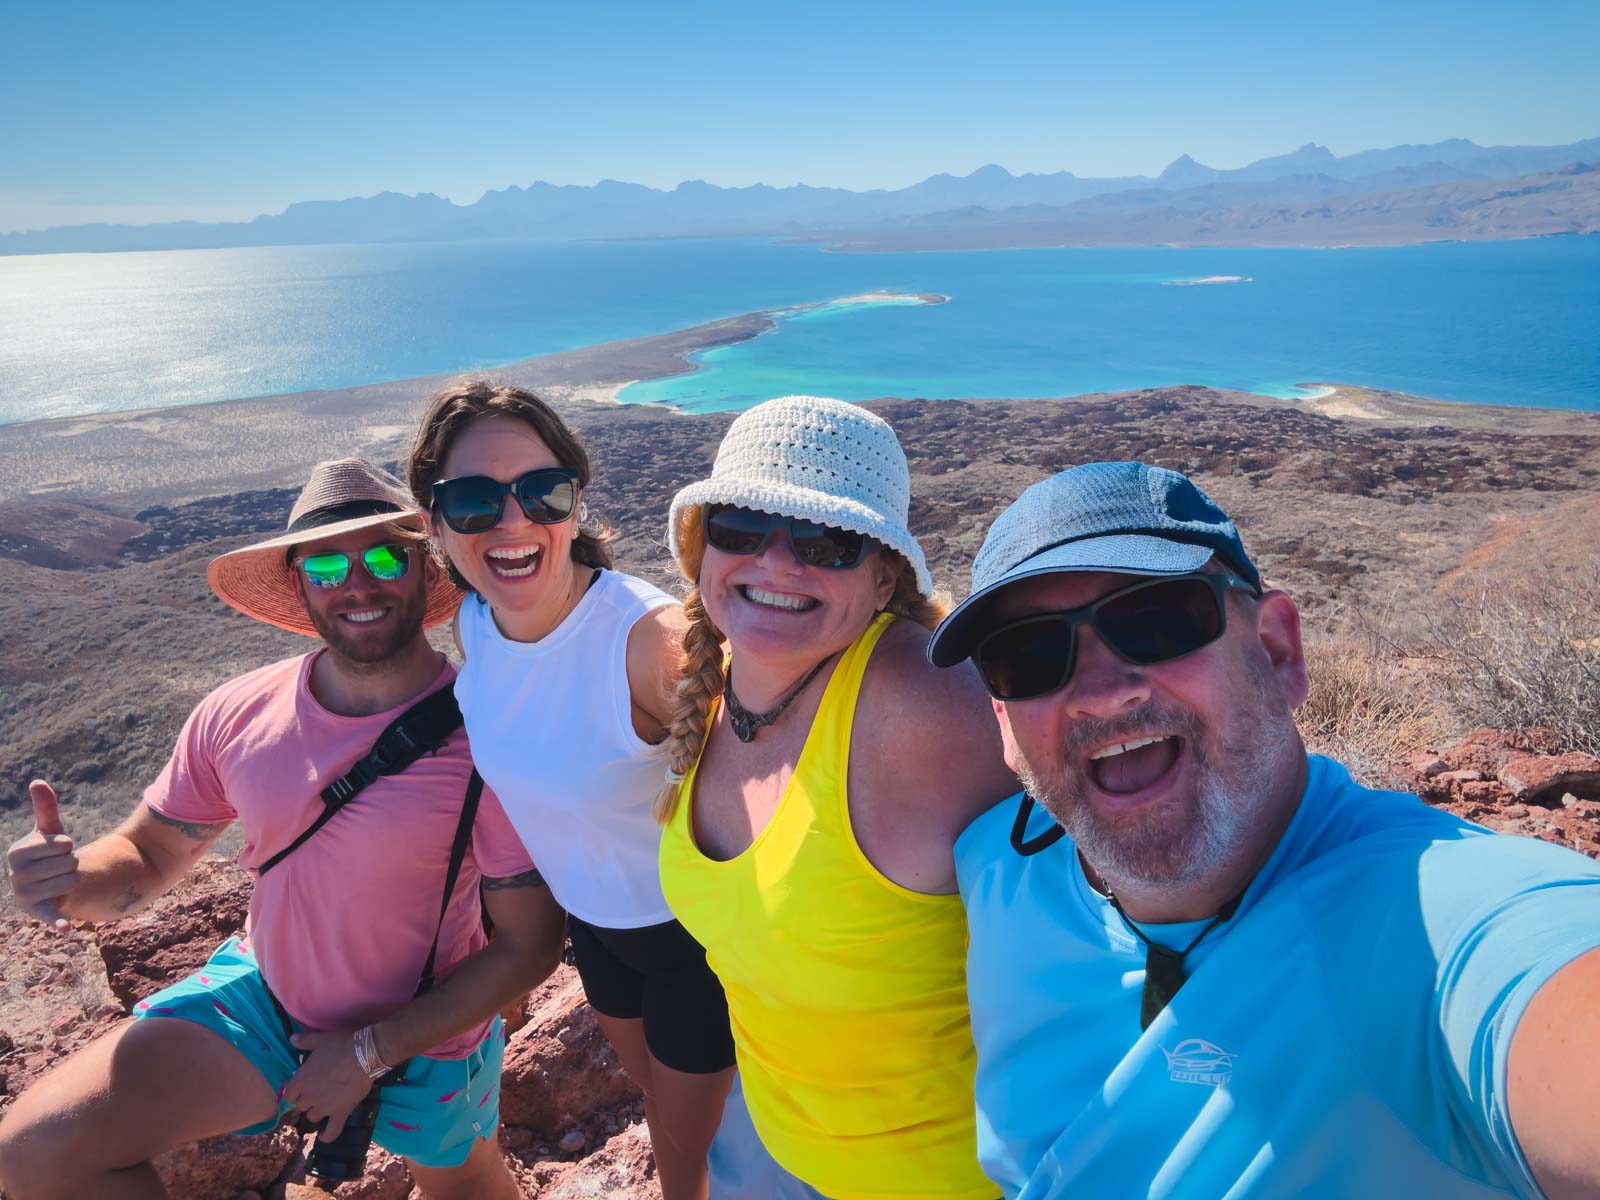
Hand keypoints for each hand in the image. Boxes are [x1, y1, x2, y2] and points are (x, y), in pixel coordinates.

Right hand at [7, 781, 75, 931]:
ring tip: (57, 880)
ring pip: (71, 881)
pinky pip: (50, 915)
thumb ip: (45, 807)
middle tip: (57, 867)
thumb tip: (38, 781)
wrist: (49, 881)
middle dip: (71, 863)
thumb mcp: (49, 829)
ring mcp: (24, 894)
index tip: (55, 850)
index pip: (64, 844)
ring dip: (72, 879)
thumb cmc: (48, 851)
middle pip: (69, 862)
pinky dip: (58, 921)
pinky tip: (67, 928)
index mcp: (16, 851)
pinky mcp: (37, 912)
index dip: (67, 845)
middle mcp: (15, 874)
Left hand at [283, 1030, 374, 1141]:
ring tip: (325, 1105)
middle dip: (307, 1100)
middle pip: (301, 1106)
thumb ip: (304, 1041)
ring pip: (312, 1117)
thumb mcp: (320, 1040)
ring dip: (316, 1112)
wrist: (364, 1055)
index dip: (296, 1091)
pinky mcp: (341, 1114)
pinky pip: (332, 1131)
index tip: (303, 1086)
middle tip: (318, 1091)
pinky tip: (324, 1137)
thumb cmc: (340, 1046)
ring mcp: (324, 1108)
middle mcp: (308, 1098)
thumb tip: (291, 1039)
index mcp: (300, 1081)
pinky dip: (327, 1136)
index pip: (290, 1094)